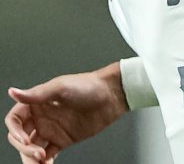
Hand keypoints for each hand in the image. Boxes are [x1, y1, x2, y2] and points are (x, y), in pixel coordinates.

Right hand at [6, 63, 127, 161]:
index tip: (25, 139)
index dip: (15, 131)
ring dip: (31, 158)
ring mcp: (52, 130)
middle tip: (38, 153)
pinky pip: (48, 154)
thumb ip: (37, 94)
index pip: (15, 120)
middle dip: (24, 148)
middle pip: (21, 137)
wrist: (113, 95)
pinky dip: (44, 162)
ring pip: (32, 149)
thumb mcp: (61, 87)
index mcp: (37, 103)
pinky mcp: (63, 140)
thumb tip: (13, 92)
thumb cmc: (90, 85)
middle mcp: (41, 117)